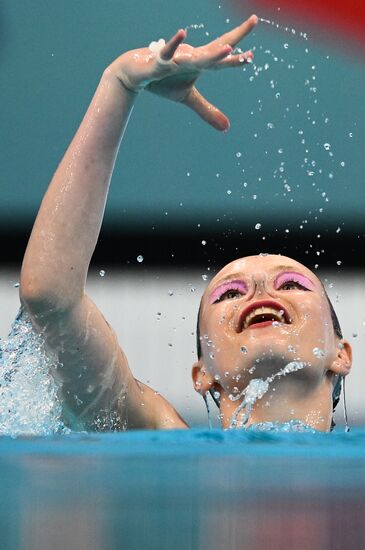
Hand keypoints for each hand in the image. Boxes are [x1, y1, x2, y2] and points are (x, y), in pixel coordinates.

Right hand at [109, 15, 257, 130]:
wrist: (135, 74)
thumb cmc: (163, 81)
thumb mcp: (188, 98)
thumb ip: (208, 111)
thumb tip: (227, 128)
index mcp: (200, 63)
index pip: (223, 60)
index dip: (238, 58)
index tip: (253, 56)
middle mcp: (192, 57)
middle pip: (218, 48)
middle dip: (237, 35)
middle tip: (255, 20)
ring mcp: (177, 58)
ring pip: (198, 55)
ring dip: (213, 53)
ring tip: (230, 47)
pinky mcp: (160, 61)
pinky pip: (168, 52)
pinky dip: (174, 44)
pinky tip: (182, 33)